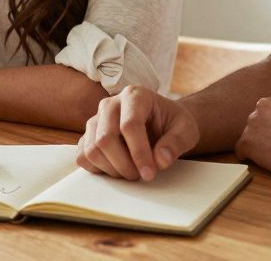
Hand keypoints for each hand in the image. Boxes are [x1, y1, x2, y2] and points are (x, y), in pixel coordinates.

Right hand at [75, 85, 198, 180]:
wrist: (162, 123)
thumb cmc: (173, 124)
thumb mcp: (187, 130)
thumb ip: (176, 143)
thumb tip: (161, 160)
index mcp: (135, 96)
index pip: (129, 125)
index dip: (139, 153)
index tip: (150, 173)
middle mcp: (110, 104)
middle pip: (105, 138)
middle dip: (124, 164)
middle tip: (142, 175)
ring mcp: (96, 119)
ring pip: (92, 149)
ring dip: (112, 169)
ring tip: (132, 172)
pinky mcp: (89, 135)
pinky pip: (83, 156)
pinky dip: (99, 169)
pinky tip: (118, 169)